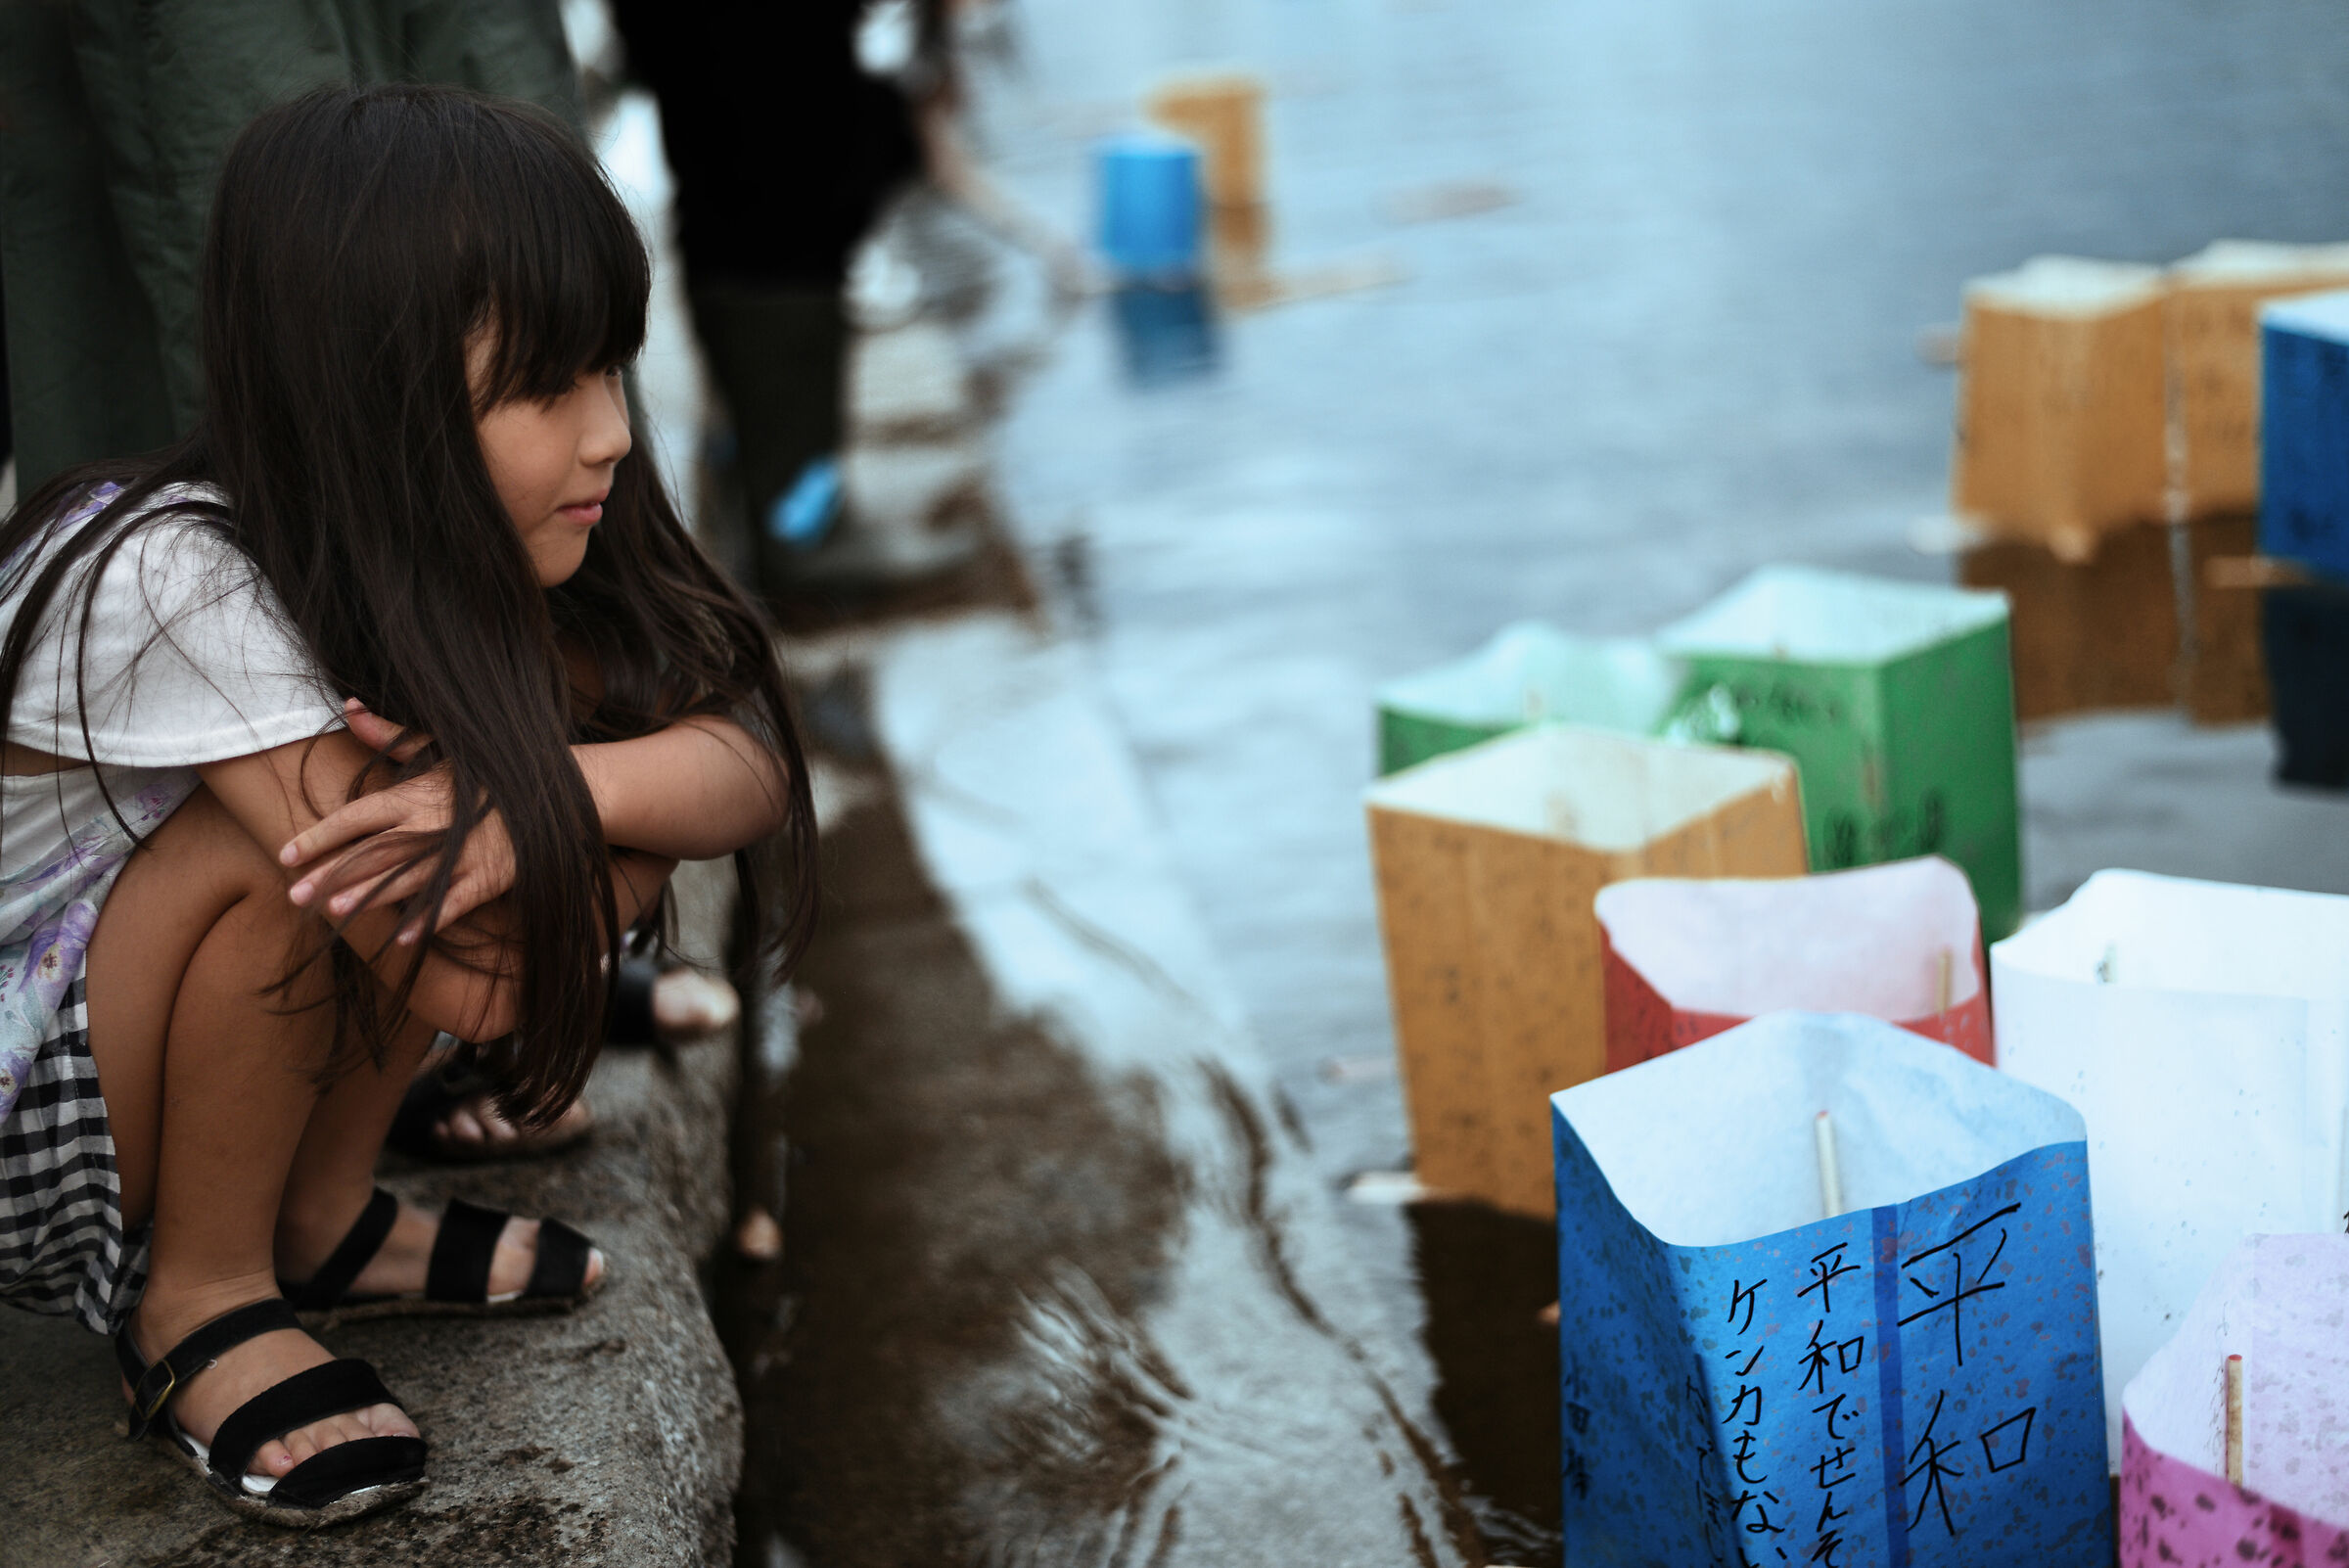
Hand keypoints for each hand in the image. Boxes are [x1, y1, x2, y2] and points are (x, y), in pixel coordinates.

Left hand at [278, 701, 514, 942]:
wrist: (548, 792)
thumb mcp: (439, 748)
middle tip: (295, 896)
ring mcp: (460, 853)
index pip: (355, 817)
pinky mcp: (488, 876)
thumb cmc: (486, 773)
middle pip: (373, 852)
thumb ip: (390, 734)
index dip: (320, 835)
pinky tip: (403, 938)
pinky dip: (430, 920)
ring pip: (407, 879)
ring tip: (334, 913)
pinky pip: (454, 902)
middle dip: (333, 874)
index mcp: (414, 795)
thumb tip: (349, 706)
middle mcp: (431, 826)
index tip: (285, 854)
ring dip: (371, 895)